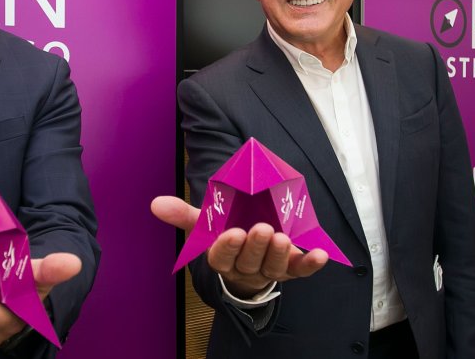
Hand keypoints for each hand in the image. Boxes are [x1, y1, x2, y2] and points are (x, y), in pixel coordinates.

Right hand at [151, 195, 327, 297]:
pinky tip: (320, 255)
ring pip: (273, 268)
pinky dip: (311, 265)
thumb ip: (184, 214)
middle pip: (249, 262)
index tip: (233, 233)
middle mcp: (245, 268)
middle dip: (256, 246)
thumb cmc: (227, 235)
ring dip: (278, 254)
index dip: (228, 247)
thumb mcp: (206, 225)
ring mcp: (269, 270)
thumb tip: (155, 203)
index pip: (222, 256)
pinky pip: (300, 271)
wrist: (249, 258)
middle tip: (262, 228)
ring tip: (281, 237)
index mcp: (222, 257)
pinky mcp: (290, 270)